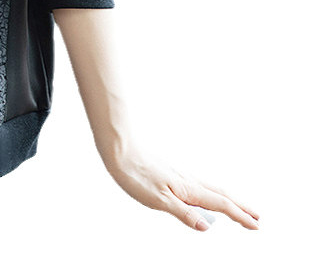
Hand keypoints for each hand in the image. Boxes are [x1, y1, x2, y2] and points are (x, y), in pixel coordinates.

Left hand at [106, 145, 259, 231]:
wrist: (118, 149)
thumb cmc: (134, 174)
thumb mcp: (158, 200)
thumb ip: (184, 213)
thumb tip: (207, 226)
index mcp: (187, 189)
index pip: (220, 204)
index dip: (239, 216)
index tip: (256, 226)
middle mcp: (187, 180)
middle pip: (219, 194)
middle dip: (239, 207)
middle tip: (257, 218)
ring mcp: (178, 175)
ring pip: (209, 188)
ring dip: (226, 199)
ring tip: (236, 208)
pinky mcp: (169, 172)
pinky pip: (197, 185)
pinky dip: (209, 192)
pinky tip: (203, 195)